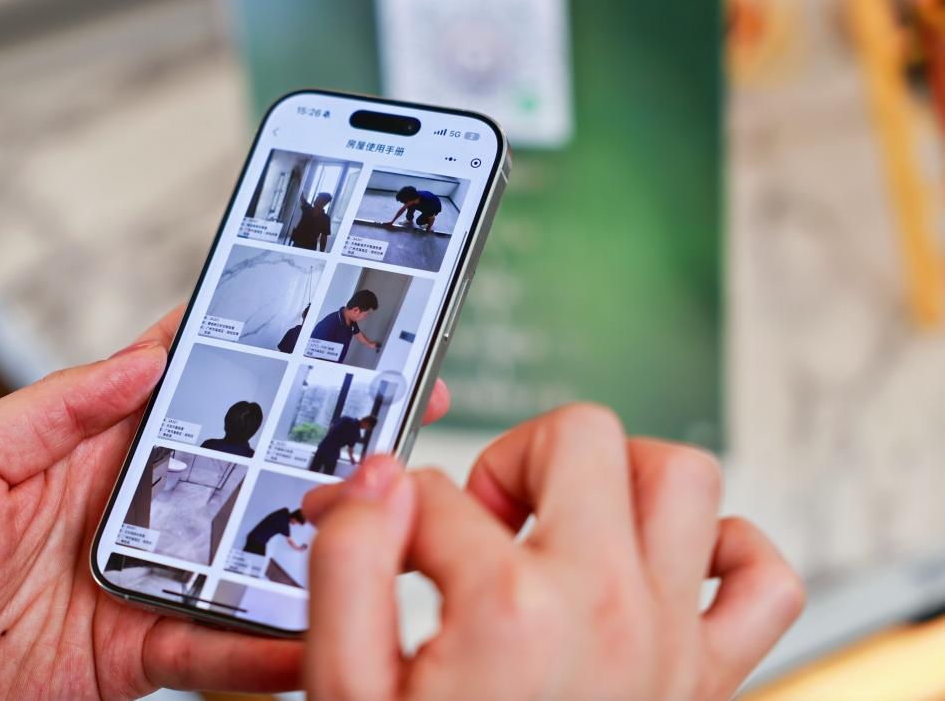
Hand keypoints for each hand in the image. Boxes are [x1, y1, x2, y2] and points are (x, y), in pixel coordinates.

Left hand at [0, 303, 453, 699]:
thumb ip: (56, 406)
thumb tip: (143, 356)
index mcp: (95, 445)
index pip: (186, 384)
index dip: (251, 351)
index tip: (320, 325)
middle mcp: (137, 504)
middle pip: (244, 465)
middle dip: (316, 442)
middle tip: (391, 423)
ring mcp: (150, 576)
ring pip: (249, 554)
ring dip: (308, 545)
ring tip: (372, 531)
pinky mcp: (146, 649)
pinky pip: (217, 647)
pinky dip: (263, 648)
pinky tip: (307, 637)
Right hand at [302, 403, 803, 700]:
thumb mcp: (350, 689)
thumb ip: (349, 568)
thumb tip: (377, 483)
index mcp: (510, 611)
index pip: (437, 491)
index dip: (386, 508)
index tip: (373, 537)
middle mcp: (605, 609)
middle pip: (580, 437)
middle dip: (513, 459)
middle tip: (480, 517)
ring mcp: (668, 640)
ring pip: (684, 477)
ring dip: (620, 479)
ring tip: (565, 520)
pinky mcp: (708, 677)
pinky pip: (764, 578)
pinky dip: (723, 551)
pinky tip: (659, 567)